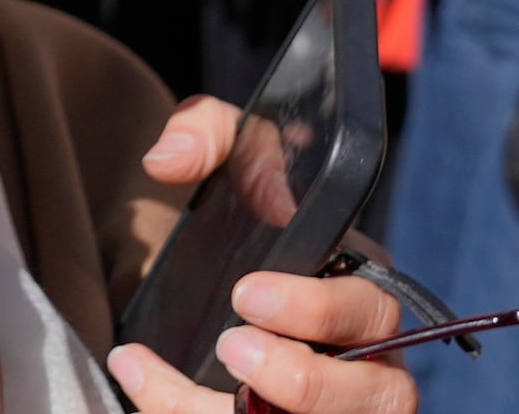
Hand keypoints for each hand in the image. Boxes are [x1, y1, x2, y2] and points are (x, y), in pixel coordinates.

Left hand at [112, 99, 412, 413]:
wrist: (212, 281)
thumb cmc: (242, 225)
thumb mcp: (233, 162)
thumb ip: (208, 132)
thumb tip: (167, 161)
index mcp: (362, 290)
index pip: (375, 309)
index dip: (318, 310)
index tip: (245, 293)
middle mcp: (370, 361)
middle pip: (379, 387)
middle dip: (305, 378)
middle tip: (231, 344)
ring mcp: (345, 406)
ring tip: (206, 385)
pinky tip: (140, 382)